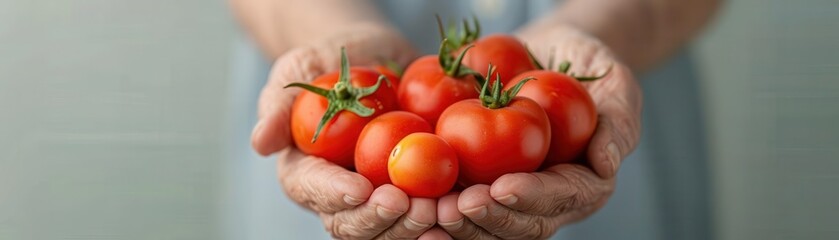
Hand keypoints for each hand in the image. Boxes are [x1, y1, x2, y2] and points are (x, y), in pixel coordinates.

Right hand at [250, 24, 434, 238]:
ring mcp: (377, 199)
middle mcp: (340, 197)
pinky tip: (459, 212)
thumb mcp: (301, 68)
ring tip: (441, 208)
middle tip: (410, 203)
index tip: (361, 188)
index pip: (314, 191)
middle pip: (351, 225)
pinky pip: (424, 218)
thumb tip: (261, 142)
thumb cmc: (331, 60)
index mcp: (306, 172)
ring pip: (389, 231)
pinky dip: (441, 221)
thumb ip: (279, 104)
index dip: (336, 195)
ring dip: (413, 226)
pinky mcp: (412, 194)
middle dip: (380, 219)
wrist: (376, 57)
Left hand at [437, 25, 642, 238]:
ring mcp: (516, 198)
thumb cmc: (589, 65)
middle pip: (523, 224)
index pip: (560, 198)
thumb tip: (606, 165)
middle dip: (489, 219)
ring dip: (462, 225)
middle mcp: (550, 201)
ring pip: (492, 227)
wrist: (550, 57)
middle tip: (456, 206)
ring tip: (433, 211)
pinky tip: (419, 208)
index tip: (500, 187)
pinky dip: (442, 216)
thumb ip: (618, 123)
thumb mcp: (616, 82)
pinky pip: (465, 210)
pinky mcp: (486, 188)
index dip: (530, 198)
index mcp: (585, 183)